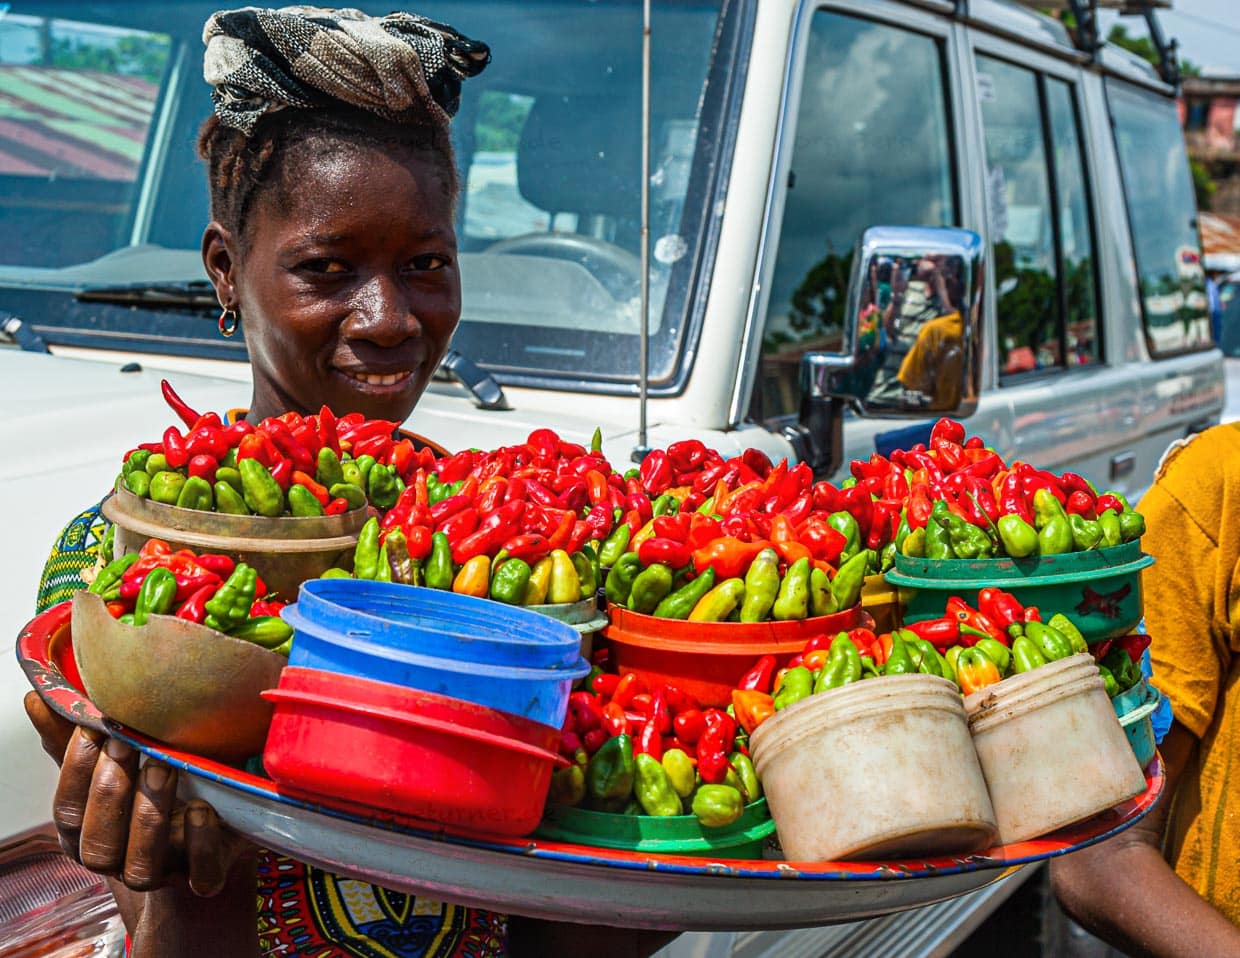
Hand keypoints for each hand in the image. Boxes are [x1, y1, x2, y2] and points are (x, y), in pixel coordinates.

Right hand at [24, 691, 252, 896]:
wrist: (210, 828)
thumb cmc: (149, 787)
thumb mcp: (113, 762)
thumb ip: (75, 736)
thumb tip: (37, 698)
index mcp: (90, 834)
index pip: (69, 812)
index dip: (77, 772)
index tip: (95, 728)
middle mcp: (120, 861)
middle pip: (99, 845)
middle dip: (111, 792)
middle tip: (129, 743)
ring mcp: (163, 873)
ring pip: (142, 867)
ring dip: (149, 815)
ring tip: (164, 765)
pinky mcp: (205, 875)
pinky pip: (200, 878)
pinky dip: (200, 845)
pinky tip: (202, 809)